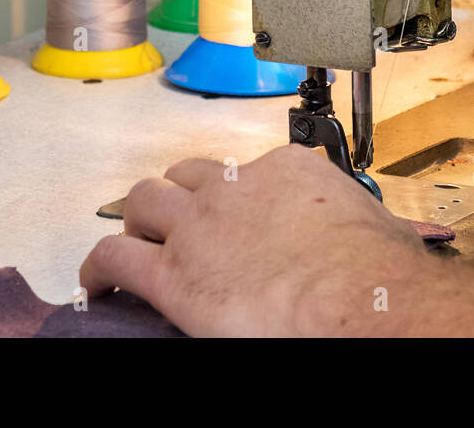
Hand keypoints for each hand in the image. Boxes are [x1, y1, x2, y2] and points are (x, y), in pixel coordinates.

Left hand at [79, 144, 436, 335]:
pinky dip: (99, 267)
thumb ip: (357, 224)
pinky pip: (115, 258)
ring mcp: (199, 228)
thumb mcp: (377, 227)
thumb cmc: (377, 274)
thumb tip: (375, 241)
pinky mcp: (172, 275)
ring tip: (134, 240)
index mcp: (287, 172)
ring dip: (137, 220)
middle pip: (185, 175)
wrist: (357, 303)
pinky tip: (97, 282)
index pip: (249, 170)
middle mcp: (236, 189)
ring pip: (143, 202)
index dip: (239, 193)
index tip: (240, 212)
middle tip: (176, 219)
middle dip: (177, 195)